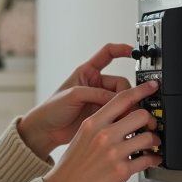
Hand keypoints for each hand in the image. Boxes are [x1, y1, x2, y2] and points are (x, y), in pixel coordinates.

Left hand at [16, 44, 135, 156]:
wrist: (46, 130)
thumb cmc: (52, 109)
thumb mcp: (73, 96)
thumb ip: (96, 93)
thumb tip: (119, 98)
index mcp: (87, 72)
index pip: (108, 54)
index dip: (122, 50)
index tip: (135, 52)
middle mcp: (95, 84)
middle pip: (121, 82)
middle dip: (125, 93)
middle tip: (126, 105)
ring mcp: (100, 99)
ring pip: (122, 98)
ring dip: (125, 106)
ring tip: (123, 115)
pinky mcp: (102, 114)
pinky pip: (118, 111)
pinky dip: (122, 115)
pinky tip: (121, 121)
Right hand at [41, 80, 163, 181]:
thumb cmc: (70, 169)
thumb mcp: (80, 138)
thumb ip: (99, 126)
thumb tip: (121, 121)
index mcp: (92, 123)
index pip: (121, 99)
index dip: (141, 90)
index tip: (152, 87)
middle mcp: (103, 135)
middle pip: (140, 115)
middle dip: (150, 120)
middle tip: (150, 126)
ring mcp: (113, 153)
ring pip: (148, 137)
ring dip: (154, 141)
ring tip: (151, 145)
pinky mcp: (122, 171)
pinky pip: (148, 159)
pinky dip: (154, 159)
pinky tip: (150, 160)